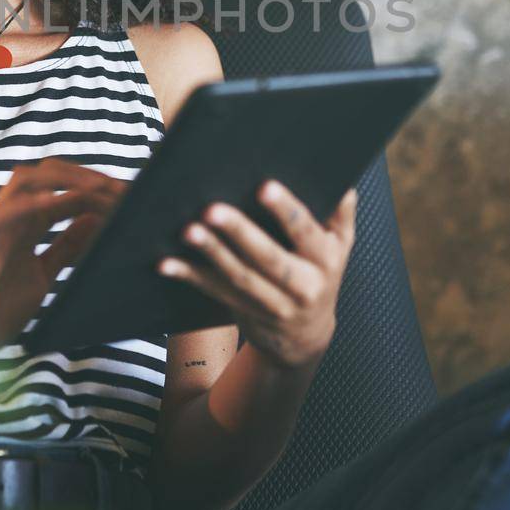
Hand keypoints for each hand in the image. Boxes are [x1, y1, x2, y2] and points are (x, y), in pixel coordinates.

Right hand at [0, 157, 126, 373]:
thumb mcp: (44, 274)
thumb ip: (65, 248)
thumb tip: (96, 221)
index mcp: (26, 222)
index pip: (64, 187)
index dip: (96, 184)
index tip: (130, 193)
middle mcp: (12, 215)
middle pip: (49, 173)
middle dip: (87, 174)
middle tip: (123, 187)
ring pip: (29, 179)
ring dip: (68, 179)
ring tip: (102, 188)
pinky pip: (10, 209)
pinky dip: (39, 202)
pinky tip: (66, 203)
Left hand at [157, 180, 358, 370]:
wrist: (307, 336)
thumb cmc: (321, 274)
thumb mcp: (341, 245)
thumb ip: (340, 210)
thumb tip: (342, 173)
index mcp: (326, 259)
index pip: (306, 232)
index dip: (286, 211)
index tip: (264, 187)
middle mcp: (303, 285)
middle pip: (268, 257)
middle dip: (239, 232)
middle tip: (212, 209)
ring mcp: (272, 303)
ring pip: (239, 277)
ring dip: (212, 253)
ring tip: (188, 230)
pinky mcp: (244, 311)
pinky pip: (215, 291)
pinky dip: (190, 276)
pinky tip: (167, 263)